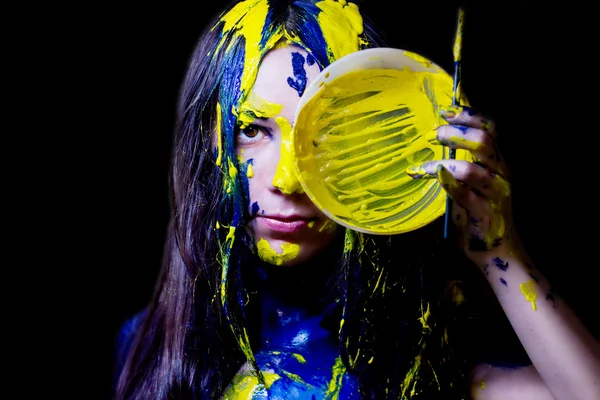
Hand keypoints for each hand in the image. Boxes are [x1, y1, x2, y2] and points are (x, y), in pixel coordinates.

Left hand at [407, 105, 513, 266]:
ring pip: (473, 169)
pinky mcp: (484, 213)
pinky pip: (466, 195)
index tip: (445, 109)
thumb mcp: (471, 180)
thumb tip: (438, 134)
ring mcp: (495, 194)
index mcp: (498, 161)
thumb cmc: (478, 211)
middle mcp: (501, 173)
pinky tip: (435, 176)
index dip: (469, 114)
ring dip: (445, 161)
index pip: (491, 128)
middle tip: (433, 134)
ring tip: (425, 164)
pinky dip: (449, 183)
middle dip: (456, 132)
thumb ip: (461, 159)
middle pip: (484, 141)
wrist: (496, 249)